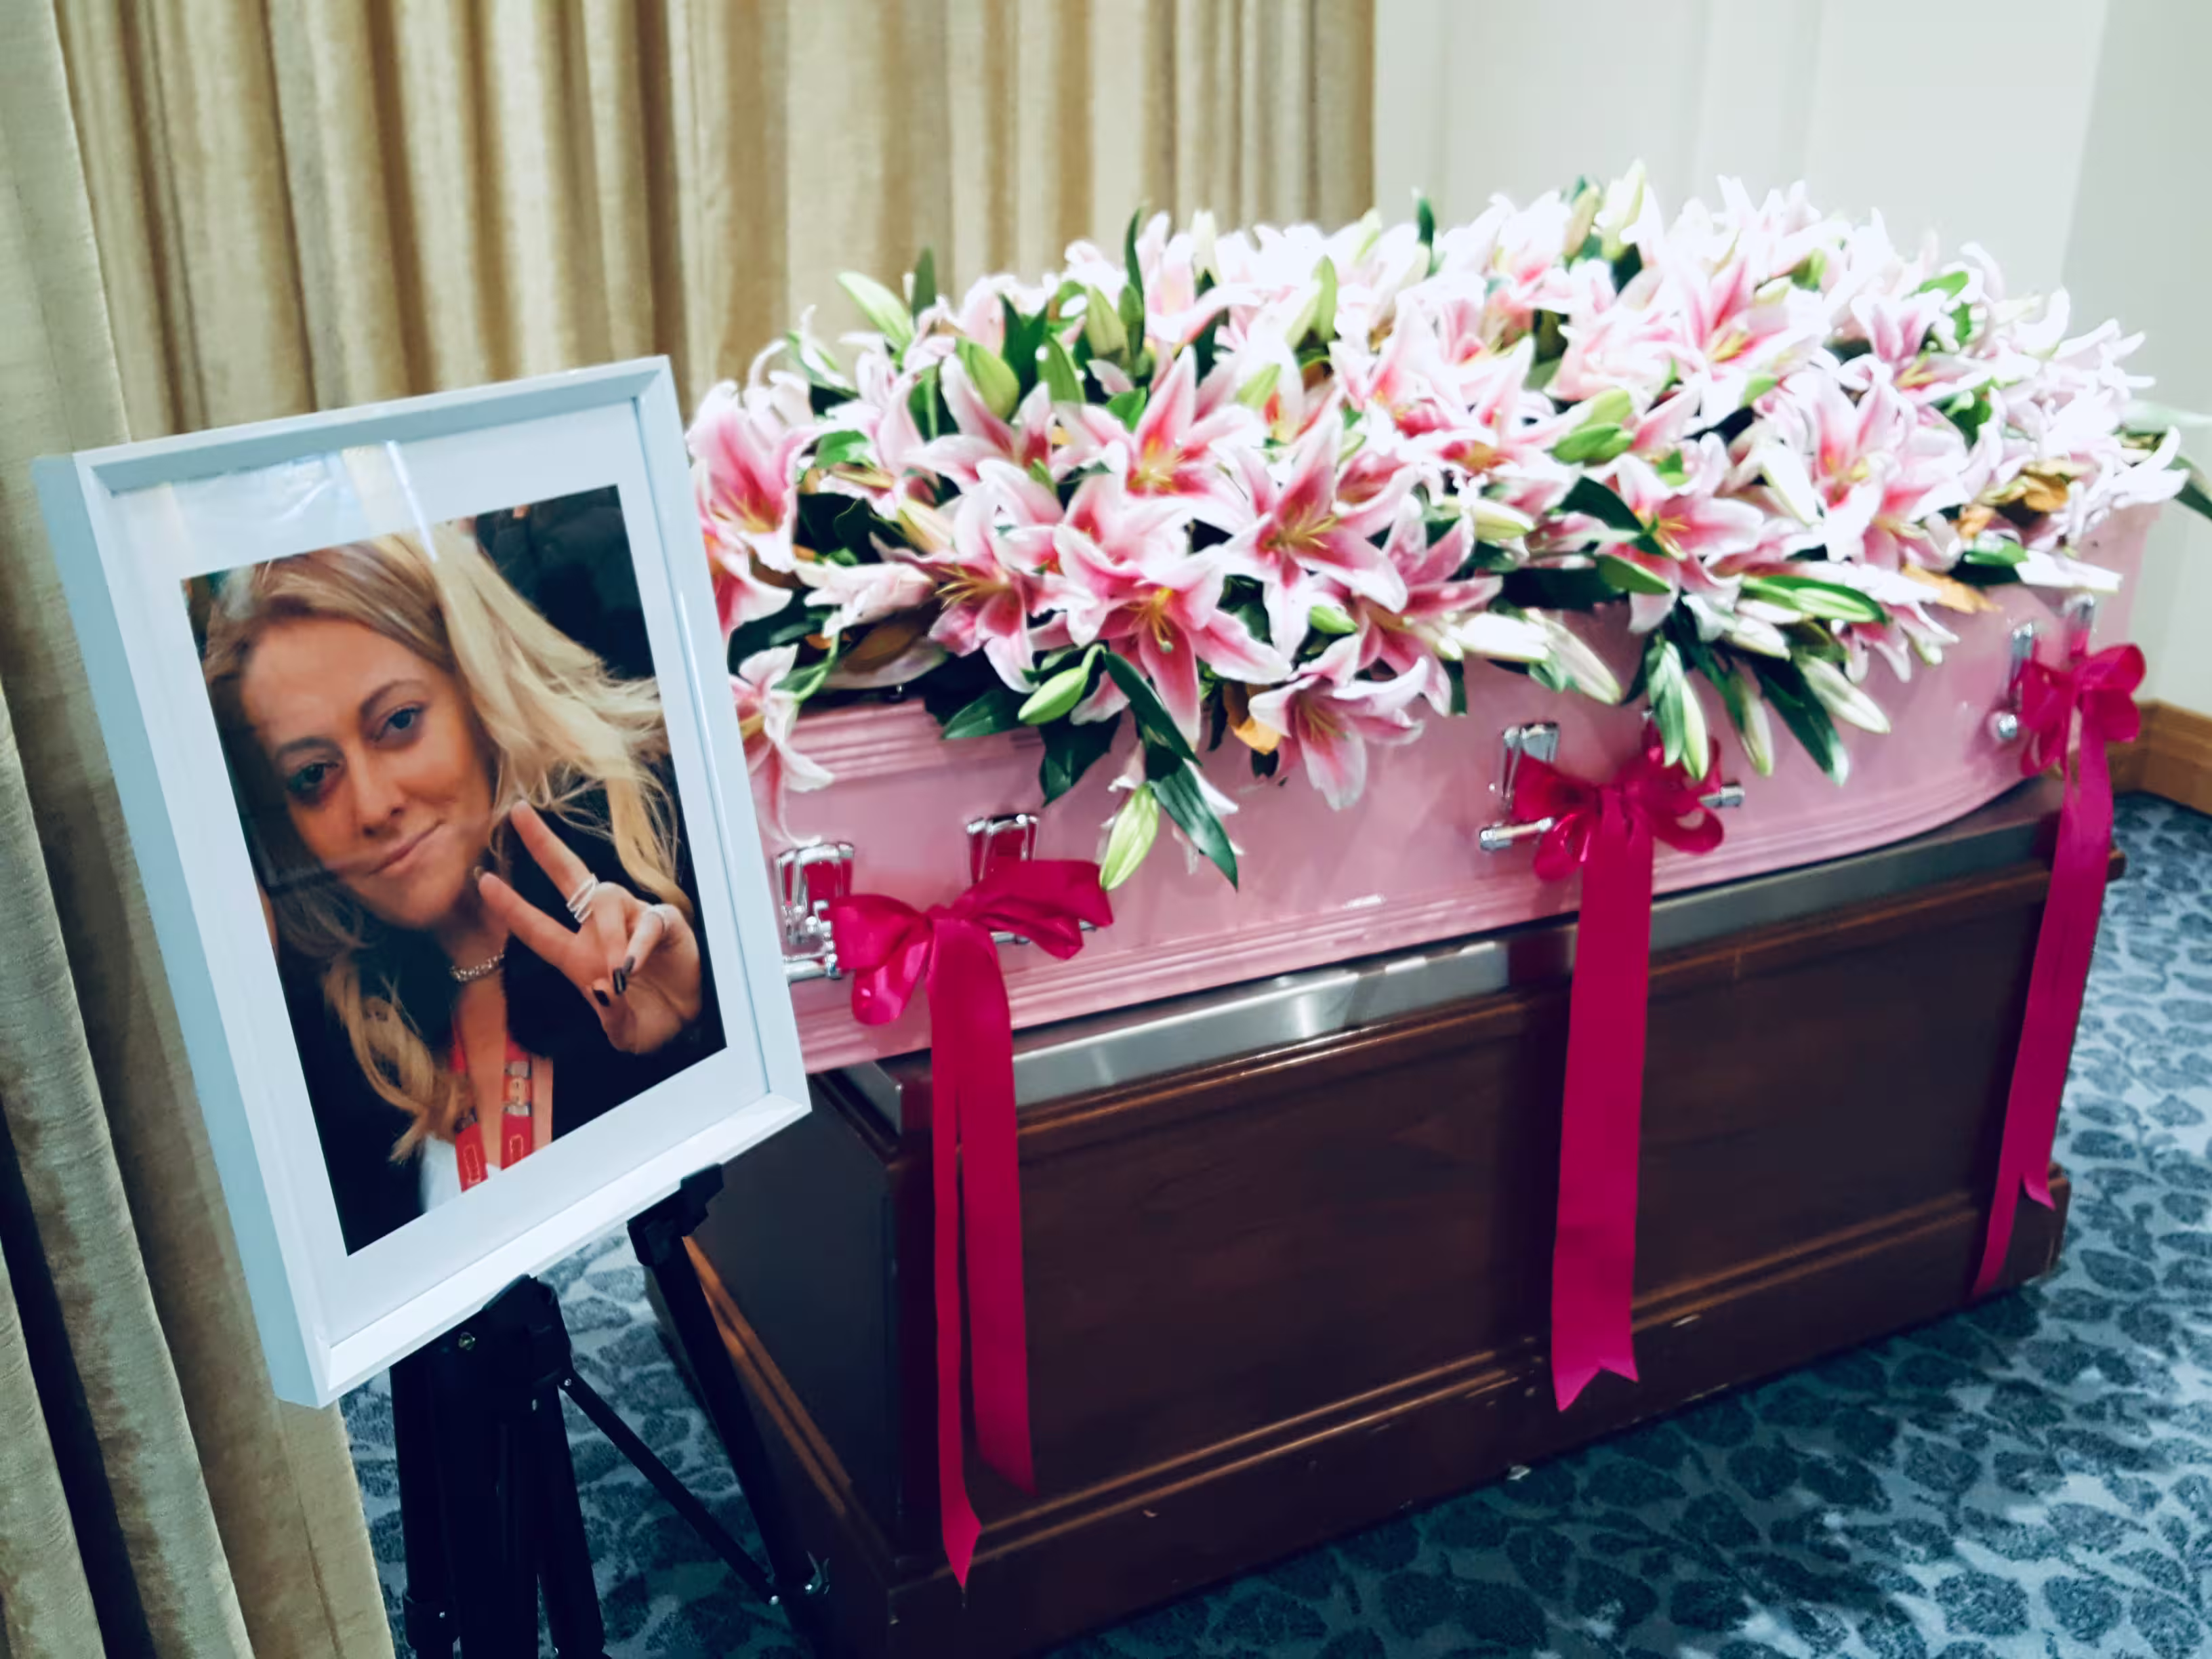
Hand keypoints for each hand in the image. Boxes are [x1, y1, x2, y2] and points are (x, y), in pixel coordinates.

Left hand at [477, 803, 703, 1054]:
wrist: (688, 1022)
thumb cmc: (647, 1020)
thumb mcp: (622, 1031)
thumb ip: (610, 1016)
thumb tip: (602, 986)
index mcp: (578, 955)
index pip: (538, 926)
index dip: (511, 906)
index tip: (483, 880)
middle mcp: (601, 929)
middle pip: (569, 877)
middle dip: (543, 844)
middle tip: (518, 813)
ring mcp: (634, 921)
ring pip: (606, 900)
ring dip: (607, 932)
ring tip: (615, 970)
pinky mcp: (665, 922)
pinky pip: (648, 921)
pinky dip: (639, 943)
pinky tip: (633, 965)